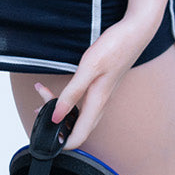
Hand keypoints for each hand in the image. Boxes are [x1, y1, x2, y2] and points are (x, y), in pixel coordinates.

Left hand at [35, 17, 160, 150]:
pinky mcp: (100, 87)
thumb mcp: (90, 68)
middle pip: (76, 128)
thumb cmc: (116, 47)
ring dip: (59, 110)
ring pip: (78, 115)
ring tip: (42, 95)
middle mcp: (100, 103)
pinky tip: (59, 90)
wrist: (136, 32)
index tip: (44, 132)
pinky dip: (65, 100)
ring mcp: (101, 95)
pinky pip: (81, 103)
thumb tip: (57, 116)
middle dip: (55, 124)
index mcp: (98, 102)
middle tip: (39, 108)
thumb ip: (72, 93)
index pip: (78, 137)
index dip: (61, 143)